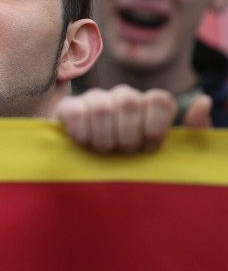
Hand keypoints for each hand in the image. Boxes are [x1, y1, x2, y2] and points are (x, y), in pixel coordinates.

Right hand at [54, 84, 211, 152]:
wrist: (91, 175)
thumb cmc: (136, 166)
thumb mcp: (169, 155)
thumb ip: (192, 132)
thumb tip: (204, 101)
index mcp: (148, 106)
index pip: (159, 99)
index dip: (155, 125)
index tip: (150, 148)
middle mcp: (122, 97)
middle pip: (129, 100)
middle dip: (127, 134)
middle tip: (124, 152)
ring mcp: (94, 99)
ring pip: (101, 104)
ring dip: (104, 136)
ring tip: (103, 151)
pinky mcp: (68, 107)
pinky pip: (74, 108)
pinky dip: (80, 130)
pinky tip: (82, 143)